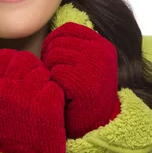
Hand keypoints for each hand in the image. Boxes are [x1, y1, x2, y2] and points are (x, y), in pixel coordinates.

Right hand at [0, 49, 65, 152]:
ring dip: (45, 83)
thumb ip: (1, 83)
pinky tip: (50, 110)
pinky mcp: (47, 101)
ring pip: (42, 71)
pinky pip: (55, 85)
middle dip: (33, 69)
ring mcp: (26, 93)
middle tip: (35, 87)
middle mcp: (5, 88)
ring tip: (41, 102)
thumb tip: (15, 61)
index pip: (3, 56)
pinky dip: (56, 96)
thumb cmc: (11, 134)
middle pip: (25, 59)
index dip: (15, 61)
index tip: (21, 72)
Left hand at [41, 22, 120, 139]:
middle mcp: (102, 53)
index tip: (50, 57)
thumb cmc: (81, 93)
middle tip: (52, 74)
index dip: (52, 41)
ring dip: (50, 70)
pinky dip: (53, 83)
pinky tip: (61, 93)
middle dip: (49, 57)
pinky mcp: (86, 83)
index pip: (68, 29)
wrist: (93, 126)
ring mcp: (96, 67)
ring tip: (58, 84)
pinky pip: (56, 72)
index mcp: (102, 45)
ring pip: (55, 55)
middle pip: (59, 41)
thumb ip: (75, 46)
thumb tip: (51, 27)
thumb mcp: (85, 63)